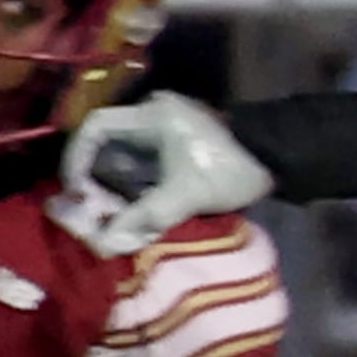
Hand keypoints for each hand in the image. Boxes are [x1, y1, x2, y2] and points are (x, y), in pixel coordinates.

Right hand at [55, 90, 270, 256]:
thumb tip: (105, 243)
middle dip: (92, 177)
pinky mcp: (177, 141)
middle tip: (90, 211)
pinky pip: (139, 159)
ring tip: (108, 214)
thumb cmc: (230, 169)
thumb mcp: (186, 195)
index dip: (75, 159)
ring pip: (121, 152)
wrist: (281, 157)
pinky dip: (129, 183)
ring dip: (110, 183)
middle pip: (104, 142)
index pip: (94, 128)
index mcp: (150, 115)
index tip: (75, 192)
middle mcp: (152, 113)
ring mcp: (166, 125)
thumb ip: (144, 216)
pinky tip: (131, 207)